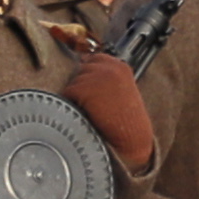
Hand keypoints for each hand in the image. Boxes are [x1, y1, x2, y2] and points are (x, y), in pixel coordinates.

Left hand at [61, 51, 160, 175]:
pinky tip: (88, 114)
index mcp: (120, 67)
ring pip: (73, 81)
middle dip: (83, 85)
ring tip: (94, 110)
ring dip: (78, 96)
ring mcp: (96, 76)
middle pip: (81, 69)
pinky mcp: (84, 88)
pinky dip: (73, 104)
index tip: (93, 90)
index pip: (94, 59)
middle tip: (96, 104)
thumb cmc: (126, 120)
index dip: (90, 74)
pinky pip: (67, 93)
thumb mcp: (122, 91)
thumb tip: (83, 67)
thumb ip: (107, 78)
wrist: (131, 139)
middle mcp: (108, 67)